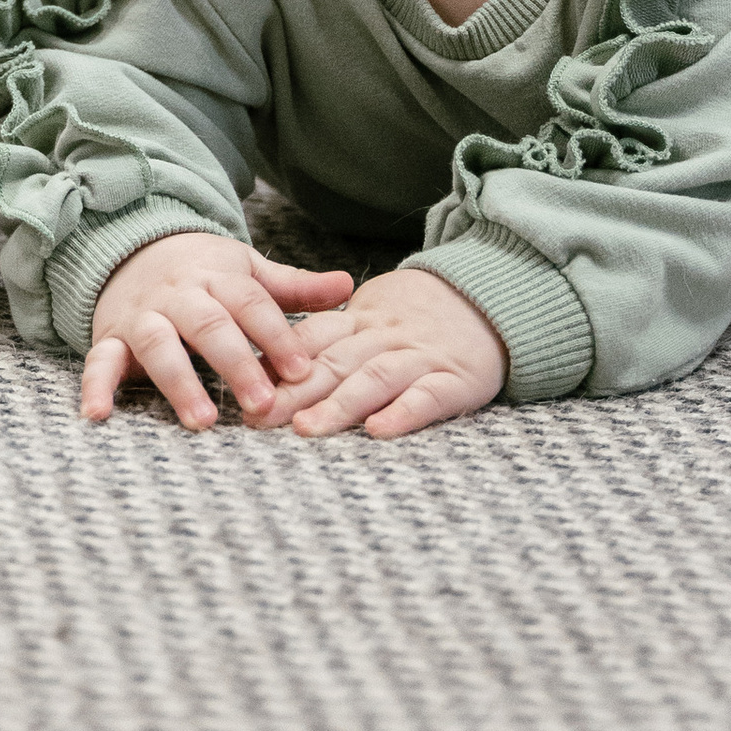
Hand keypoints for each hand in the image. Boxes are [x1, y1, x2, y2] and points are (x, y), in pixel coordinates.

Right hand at [80, 232, 356, 429]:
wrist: (131, 246)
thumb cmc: (203, 272)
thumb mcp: (247, 271)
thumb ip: (295, 286)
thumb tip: (350, 286)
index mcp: (219, 278)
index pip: (252, 305)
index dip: (278, 337)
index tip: (302, 371)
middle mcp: (180, 295)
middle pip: (209, 325)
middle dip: (235, 364)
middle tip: (261, 404)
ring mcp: (143, 316)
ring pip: (159, 344)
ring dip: (179, 382)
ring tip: (203, 421)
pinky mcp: (110, 336)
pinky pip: (100, 360)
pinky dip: (96, 386)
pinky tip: (98, 414)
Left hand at [254, 267, 505, 438]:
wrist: (489, 298)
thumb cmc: (418, 317)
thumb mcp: (371, 316)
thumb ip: (329, 338)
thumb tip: (265, 367)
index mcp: (360, 321)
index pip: (311, 338)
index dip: (274, 361)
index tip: (241, 385)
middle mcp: (385, 337)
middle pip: (333, 363)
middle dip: (292, 392)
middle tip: (257, 417)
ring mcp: (421, 357)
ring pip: (374, 379)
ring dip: (338, 405)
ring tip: (305, 429)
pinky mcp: (457, 380)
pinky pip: (428, 397)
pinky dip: (403, 414)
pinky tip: (379, 432)